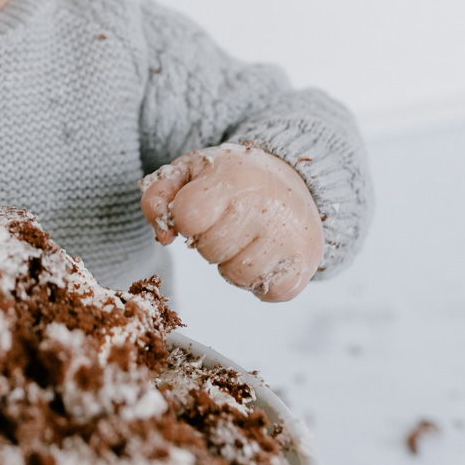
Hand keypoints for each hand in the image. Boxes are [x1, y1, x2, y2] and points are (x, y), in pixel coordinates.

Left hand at [139, 143, 322, 301]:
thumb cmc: (234, 178)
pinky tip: (265, 257)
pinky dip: (261, 282)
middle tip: (227, 224)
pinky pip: (269, 293)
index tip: (201, 210)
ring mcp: (288, 236)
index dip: (185, 220)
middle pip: (210, 251)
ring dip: (233, 264)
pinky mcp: (306, 262)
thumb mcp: (190, 171)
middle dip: (210, 242)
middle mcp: (264, 207)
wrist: (295, 177)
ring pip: (237, 276)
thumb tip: (164, 237)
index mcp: (232, 178)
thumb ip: (158, 195)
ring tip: (246, 240)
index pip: (187, 217)